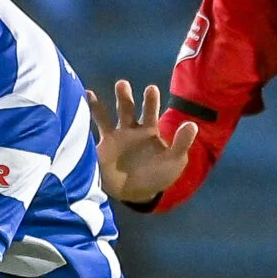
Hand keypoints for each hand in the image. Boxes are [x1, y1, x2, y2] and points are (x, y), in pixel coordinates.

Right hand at [90, 80, 199, 204]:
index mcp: (150, 130)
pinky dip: (90, 114)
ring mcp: (117, 136)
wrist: (137, 193)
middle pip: (128, 108)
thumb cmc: (158, 175)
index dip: (150, 100)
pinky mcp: (104, 146)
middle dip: (124, 97)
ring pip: (110, 116)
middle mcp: (132, 129)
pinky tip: (84, 99)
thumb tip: (192, 124)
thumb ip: (181, 143)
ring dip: (101, 106)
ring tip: (93, 94)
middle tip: (121, 85)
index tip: (150, 89)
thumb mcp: (174, 161)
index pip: (150, 111)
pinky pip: (97, 129)